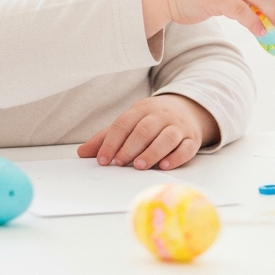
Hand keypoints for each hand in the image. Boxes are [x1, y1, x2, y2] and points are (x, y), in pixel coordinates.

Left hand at [76, 93, 218, 169]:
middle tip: (120, 163)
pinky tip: (164, 166)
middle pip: (145, 129)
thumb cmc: (153, 120)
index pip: (124, 123)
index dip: (112, 142)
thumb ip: (107, 137)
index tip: (103, 159)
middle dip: (131, 147)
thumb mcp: (130, 122)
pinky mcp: (192, 139)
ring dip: (152, 152)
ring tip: (139, 166)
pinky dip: (176, 157)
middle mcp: (161, 116)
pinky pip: (186, 147)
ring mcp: (178, 127)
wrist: (189, 109)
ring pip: (167, 137)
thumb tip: (82, 153)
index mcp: (142, 109)